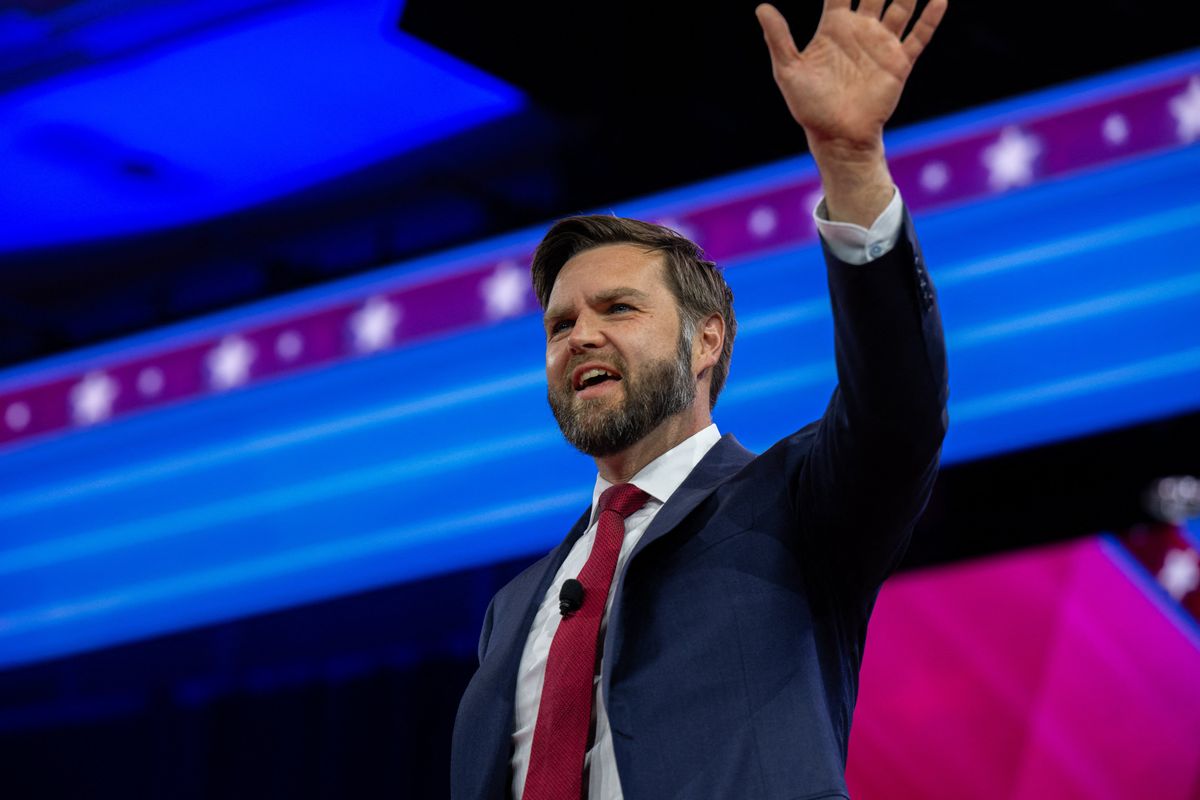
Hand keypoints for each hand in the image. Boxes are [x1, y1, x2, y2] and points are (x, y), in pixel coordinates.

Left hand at [756, 0, 946, 153]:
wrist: (837, 136)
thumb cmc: (809, 106)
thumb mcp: (788, 71)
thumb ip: (778, 38)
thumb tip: (761, 7)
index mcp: (834, 27)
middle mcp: (861, 30)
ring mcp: (881, 45)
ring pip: (900, 6)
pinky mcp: (898, 63)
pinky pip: (918, 36)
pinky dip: (930, 18)